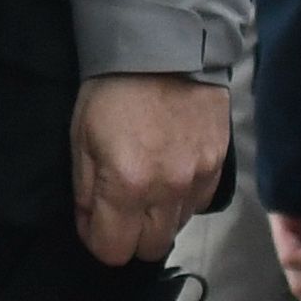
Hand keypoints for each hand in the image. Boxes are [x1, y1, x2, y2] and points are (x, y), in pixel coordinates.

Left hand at [71, 71, 233, 265]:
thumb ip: (85, 190)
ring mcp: (198, 180)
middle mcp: (168, 190)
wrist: (166, 50)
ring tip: (144, 188)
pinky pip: (198, 206)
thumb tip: (89, 225)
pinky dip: (180, 201)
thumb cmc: (111, 92)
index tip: (92, 223)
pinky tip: (168, 175)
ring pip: (176, 229)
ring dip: (157, 220)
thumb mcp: (81, 137)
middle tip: (118, 211)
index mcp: (128, 184)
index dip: (97, 241)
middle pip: (150, 249)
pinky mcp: (220, 169)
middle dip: (129, 238)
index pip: (114, 249)